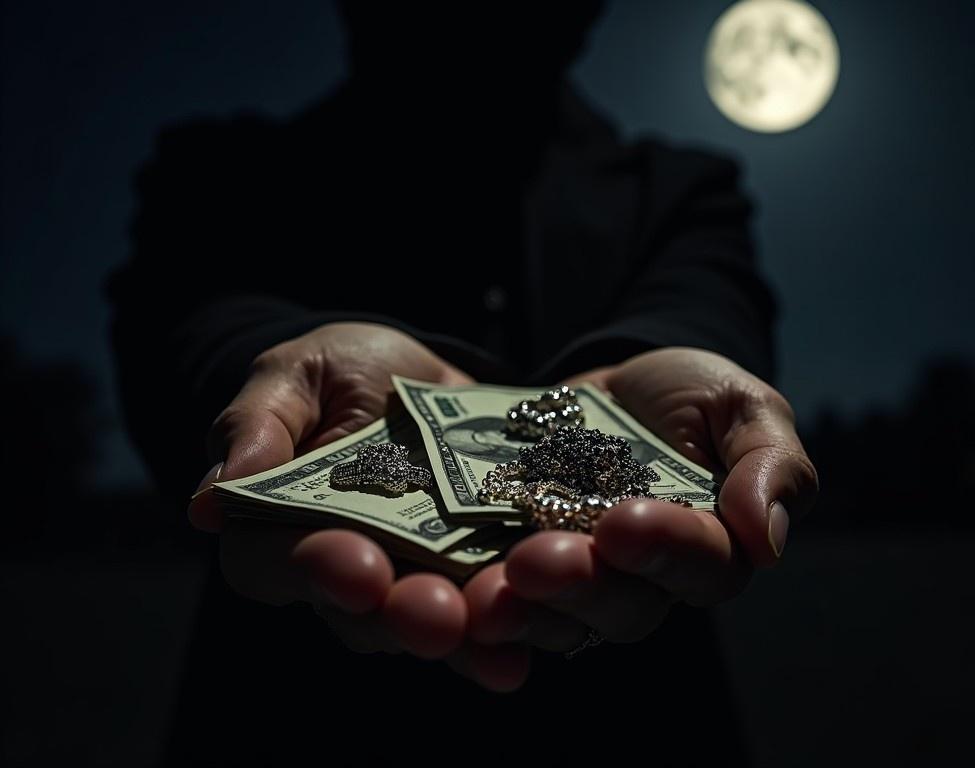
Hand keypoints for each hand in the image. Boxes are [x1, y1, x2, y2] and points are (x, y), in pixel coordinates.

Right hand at [186, 322, 527, 688]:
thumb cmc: (342, 371)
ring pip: (433, 622)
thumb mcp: (297, 375)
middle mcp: (351, 568)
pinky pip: (495, 606)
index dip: (316, 571)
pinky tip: (543, 637)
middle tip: (435, 617)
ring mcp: (419, 575)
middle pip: (365, 614)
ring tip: (501, 633)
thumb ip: (257, 427)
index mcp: (286, 526)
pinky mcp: (479, 570)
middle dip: (402, 616)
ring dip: (467, 636)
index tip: (356, 569)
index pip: (281, 564)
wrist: (427, 376)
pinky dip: (518, 624)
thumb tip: (209, 498)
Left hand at [462, 347, 818, 652]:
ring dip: (522, 609)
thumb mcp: (742, 406)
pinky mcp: (519, 562)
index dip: (667, 548)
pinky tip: (452, 590)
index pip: (702, 566)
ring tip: (488, 589)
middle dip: (579, 586)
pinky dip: (479, 601)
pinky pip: (504, 597)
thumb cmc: (692, 396)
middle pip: (622, 608)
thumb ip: (771, 464)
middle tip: (535, 561)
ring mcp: (579, 577)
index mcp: (710, 548)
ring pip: (558, 617)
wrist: (614, 382)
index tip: (625, 522)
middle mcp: (644, 579)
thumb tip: (768, 540)